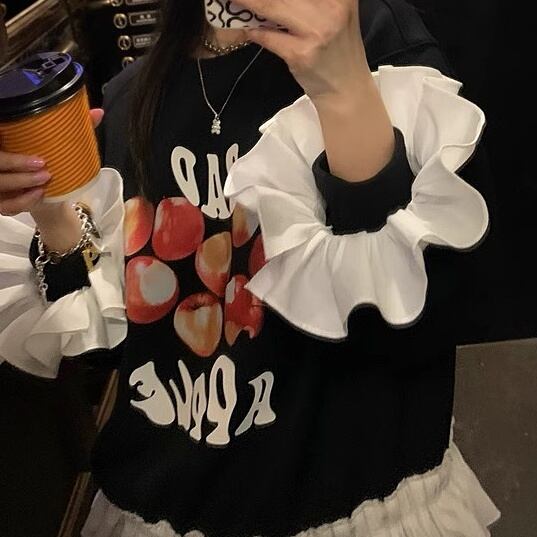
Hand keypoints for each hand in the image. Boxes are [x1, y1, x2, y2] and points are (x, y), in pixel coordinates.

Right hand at [0, 108, 103, 218]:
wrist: (46, 198)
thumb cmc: (49, 165)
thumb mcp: (58, 148)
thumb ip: (74, 131)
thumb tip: (97, 113)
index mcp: (6, 144)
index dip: (1, 137)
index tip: (12, 134)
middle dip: (15, 162)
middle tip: (42, 163)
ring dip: (20, 180)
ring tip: (45, 177)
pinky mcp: (3, 203)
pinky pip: (6, 205)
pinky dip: (21, 201)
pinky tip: (38, 195)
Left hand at [240, 0, 368, 100]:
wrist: (345, 87)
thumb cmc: (336, 48)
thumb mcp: (332, 12)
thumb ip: (307, 1)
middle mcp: (332, 6)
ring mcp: (317, 31)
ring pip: (271, 6)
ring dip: (248, 2)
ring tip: (233, 0)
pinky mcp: (301, 53)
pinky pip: (267, 36)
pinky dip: (254, 30)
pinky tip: (248, 28)